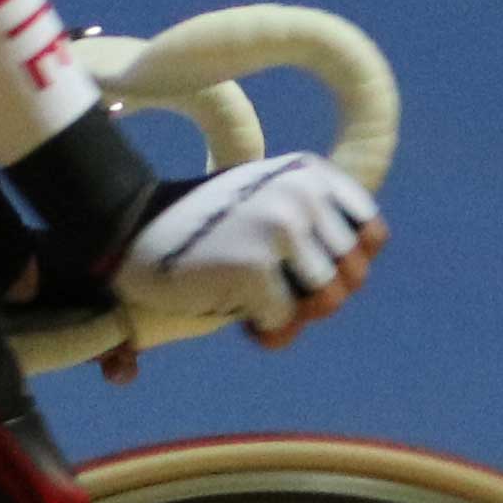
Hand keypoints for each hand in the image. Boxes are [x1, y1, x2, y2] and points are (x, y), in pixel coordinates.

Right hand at [107, 153, 387, 360]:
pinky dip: (261, 329)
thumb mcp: (267, 200)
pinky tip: (232, 312)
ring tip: (256, 307)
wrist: (130, 229)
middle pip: (352, 276)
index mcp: (310, 173)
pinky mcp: (254, 266)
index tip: (307, 271)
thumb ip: (314, 227)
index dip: (345, 265)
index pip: (372, 236)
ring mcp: (279, 228)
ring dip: (291, 316)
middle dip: (316, 297)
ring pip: (325, 301)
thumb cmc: (203, 229)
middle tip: (276, 295)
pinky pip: (282, 322)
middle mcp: (302, 195)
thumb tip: (355, 276)